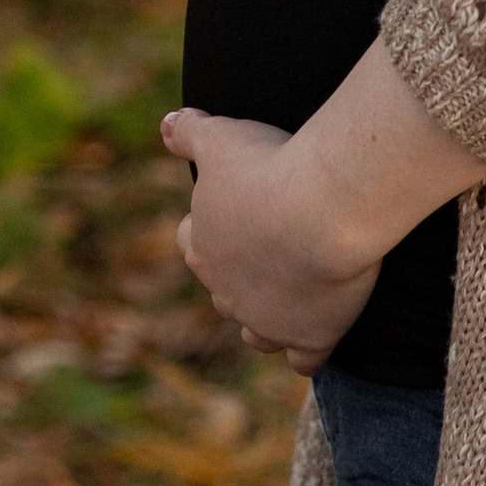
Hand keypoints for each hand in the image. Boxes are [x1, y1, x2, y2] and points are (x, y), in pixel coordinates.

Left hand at [160, 106, 379, 370]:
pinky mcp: (309, 338)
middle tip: (274, 250)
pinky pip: (303, 360)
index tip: (238, 211)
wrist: (320, 208)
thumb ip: (189, 132)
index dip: (211, 230)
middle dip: (242, 276)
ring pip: (257, 334)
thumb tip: (166, 126)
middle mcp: (225, 292)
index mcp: (201, 246)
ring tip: (292, 299)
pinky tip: (320, 335)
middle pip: (224, 291)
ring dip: (268, 320)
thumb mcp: (221, 137)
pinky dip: (308, 351)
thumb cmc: (268, 167)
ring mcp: (267, 322)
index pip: (192, 243)